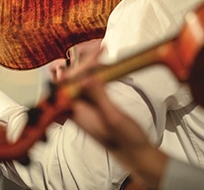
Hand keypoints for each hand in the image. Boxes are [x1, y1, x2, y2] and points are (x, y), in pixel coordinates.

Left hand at [68, 53, 166, 188]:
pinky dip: (96, 74)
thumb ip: (99, 97)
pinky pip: (89, 86)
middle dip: (83, 63)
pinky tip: (103, 67)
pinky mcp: (94, 106)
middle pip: (72, 80)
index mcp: (78, 114)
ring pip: (80, 81)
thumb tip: (86, 78)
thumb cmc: (126, 141)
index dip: (77, 67)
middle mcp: (78, 110)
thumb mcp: (113, 117)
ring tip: (101, 53)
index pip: (67, 84)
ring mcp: (85, 108)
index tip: (92, 55)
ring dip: (89, 66)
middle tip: (100, 50)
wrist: (136, 153)